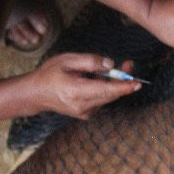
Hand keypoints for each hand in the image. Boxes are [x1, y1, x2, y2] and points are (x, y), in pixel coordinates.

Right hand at [25, 54, 139, 118]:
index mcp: (76, 91)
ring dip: (113, 84)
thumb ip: (91, 61)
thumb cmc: (50, 74)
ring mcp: (84, 112)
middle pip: (110, 94)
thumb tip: (110, 64)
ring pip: (107, 97)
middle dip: (123, 80)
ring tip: (109, 69)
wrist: (36, 93)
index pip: (106, 91)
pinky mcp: (86, 114)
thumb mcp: (68, 60)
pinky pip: (101, 100)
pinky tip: (95, 81)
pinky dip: (104, 90)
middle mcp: (82, 106)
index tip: (137, 83)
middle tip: (129, 64)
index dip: (123, 87)